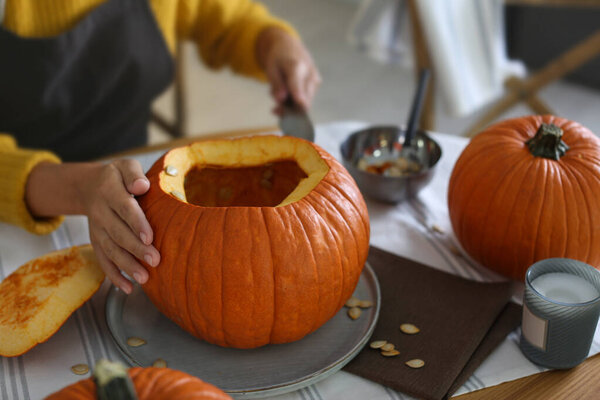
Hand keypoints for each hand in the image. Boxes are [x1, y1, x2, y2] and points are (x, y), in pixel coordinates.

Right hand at [80, 160, 159, 293]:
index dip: (136, 223)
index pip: (124, 208)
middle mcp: (100, 212)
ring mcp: (97, 230)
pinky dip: (114, 276)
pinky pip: (103, 260)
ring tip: (144, 278)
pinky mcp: (96, 242)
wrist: (89, 186)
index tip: (150, 237)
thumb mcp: (124, 166)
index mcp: (109, 191)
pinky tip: (128, 288)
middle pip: (118, 233)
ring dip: (127, 265)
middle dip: (136, 249)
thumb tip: (142, 185)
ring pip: (110, 250)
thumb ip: (133, 174)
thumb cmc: (117, 177)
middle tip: (155, 261)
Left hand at [257, 27, 320, 113]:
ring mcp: (315, 80)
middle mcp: (309, 74)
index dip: (299, 97)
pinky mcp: (317, 84)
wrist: (290, 47)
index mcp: (296, 66)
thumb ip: (276, 84)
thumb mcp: (271, 68)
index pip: (298, 85)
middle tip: (274, 110)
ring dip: (290, 104)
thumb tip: (281, 99)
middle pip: (304, 100)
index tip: (299, 105)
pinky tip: (286, 91)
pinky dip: (294, 100)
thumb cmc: (279, 57)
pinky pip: (306, 99)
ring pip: (305, 103)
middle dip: (289, 109)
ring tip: (279, 93)